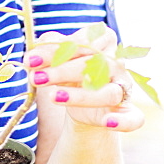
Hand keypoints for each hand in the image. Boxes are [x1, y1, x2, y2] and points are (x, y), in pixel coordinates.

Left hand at [25, 28, 143, 131]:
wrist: (82, 102)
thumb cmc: (69, 71)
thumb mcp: (56, 57)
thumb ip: (46, 51)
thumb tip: (33, 55)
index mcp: (103, 41)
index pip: (80, 43)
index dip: (55, 51)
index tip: (30, 61)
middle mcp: (117, 62)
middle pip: (93, 66)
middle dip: (61, 72)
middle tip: (35, 78)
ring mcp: (124, 87)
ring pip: (108, 92)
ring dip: (81, 96)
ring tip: (54, 97)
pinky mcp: (128, 111)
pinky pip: (133, 118)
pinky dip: (123, 122)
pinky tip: (108, 122)